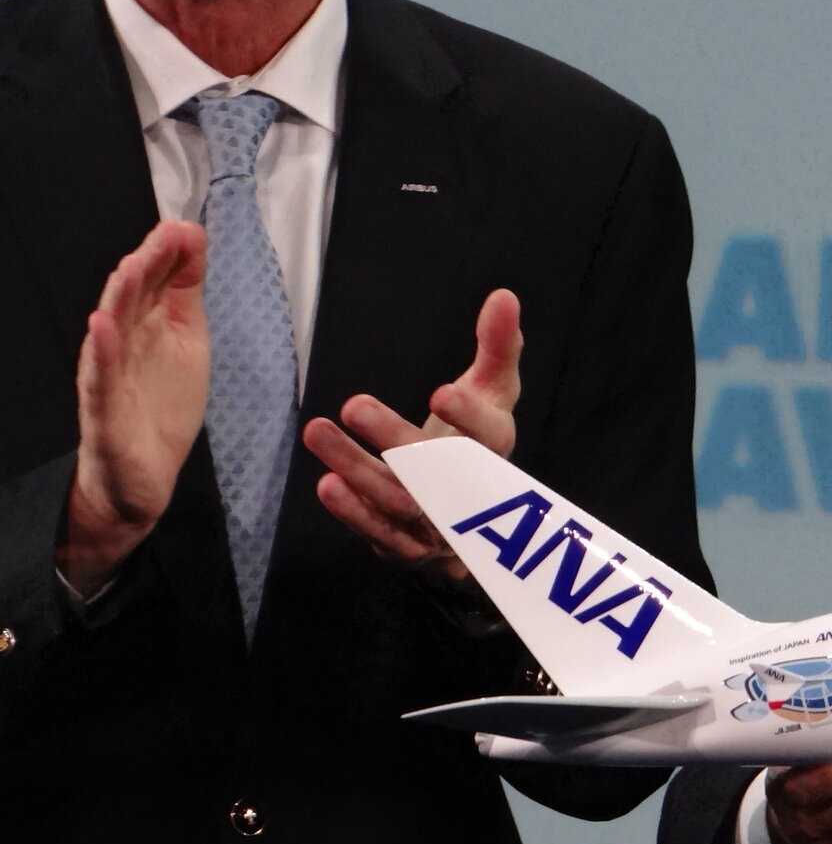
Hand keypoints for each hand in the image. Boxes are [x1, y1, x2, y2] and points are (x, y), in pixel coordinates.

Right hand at [60, 221, 210, 595]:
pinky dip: (102, 351)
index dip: (169, 255)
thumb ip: (186, 290)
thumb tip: (192, 236)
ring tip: (132, 268)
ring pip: (111, 330)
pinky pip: (100, 377)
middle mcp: (123, 343)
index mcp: (145, 325)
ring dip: (121, 297)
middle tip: (165, 235)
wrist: (141, 475)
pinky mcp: (104, 409)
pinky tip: (103, 326)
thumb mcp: (187, 338)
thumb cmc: (160, 403)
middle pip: (131, 298)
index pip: (155, 282)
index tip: (188, 227)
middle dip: (146, 265)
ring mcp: (110, 375)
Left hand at [302, 288, 521, 585]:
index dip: (469, 418)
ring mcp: (442, 524)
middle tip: (355, 403)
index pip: (490, 436)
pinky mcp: (411, 548)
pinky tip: (327, 483)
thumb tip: (503, 295)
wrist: (477, 516)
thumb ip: (497, 346)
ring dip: (358, 468)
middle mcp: (472, 491)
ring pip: (402, 502)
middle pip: (439, 472)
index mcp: (495, 449)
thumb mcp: (492, 390)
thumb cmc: (478, 439)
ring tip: (317, 430)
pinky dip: (354, 513)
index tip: (441, 394)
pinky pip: (383, 535)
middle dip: (398, 439)